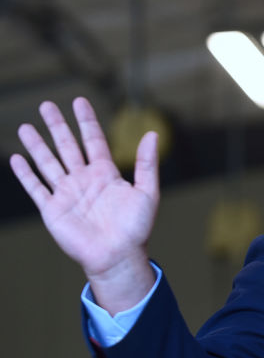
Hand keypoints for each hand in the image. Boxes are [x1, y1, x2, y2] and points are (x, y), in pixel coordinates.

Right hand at [9, 97, 158, 311]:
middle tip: (46, 104)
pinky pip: (36, 188)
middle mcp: (84, 180)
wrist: (118, 256)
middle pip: (67, 146)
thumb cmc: (136, 228)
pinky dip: (26, 174)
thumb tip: (153, 133)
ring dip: (37, 145)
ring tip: (26, 127)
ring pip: (48, 163)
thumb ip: (147, 163)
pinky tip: (17, 159)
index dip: (86, 121)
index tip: (79, 101)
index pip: (93, 140)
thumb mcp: (147, 192)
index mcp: (106, 174)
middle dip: (57, 126)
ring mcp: (67, 194)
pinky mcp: (53, 210)